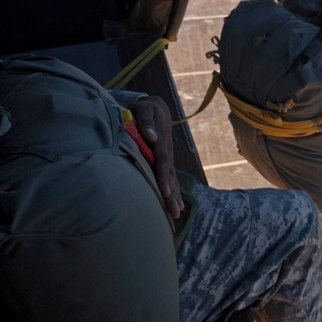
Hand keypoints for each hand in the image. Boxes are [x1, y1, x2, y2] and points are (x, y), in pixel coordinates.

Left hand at [128, 96, 183, 218]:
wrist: (156, 108)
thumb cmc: (145, 109)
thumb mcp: (144, 109)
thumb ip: (145, 121)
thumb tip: (151, 136)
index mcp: (160, 141)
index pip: (162, 161)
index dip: (164, 176)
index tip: (165, 191)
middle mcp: (166, 152)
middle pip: (170, 175)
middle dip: (172, 194)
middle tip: (173, 211)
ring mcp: (168, 157)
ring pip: (173, 179)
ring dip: (175, 196)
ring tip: (176, 214)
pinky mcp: (166, 162)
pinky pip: (172, 178)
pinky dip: (175, 192)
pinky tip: (177, 205)